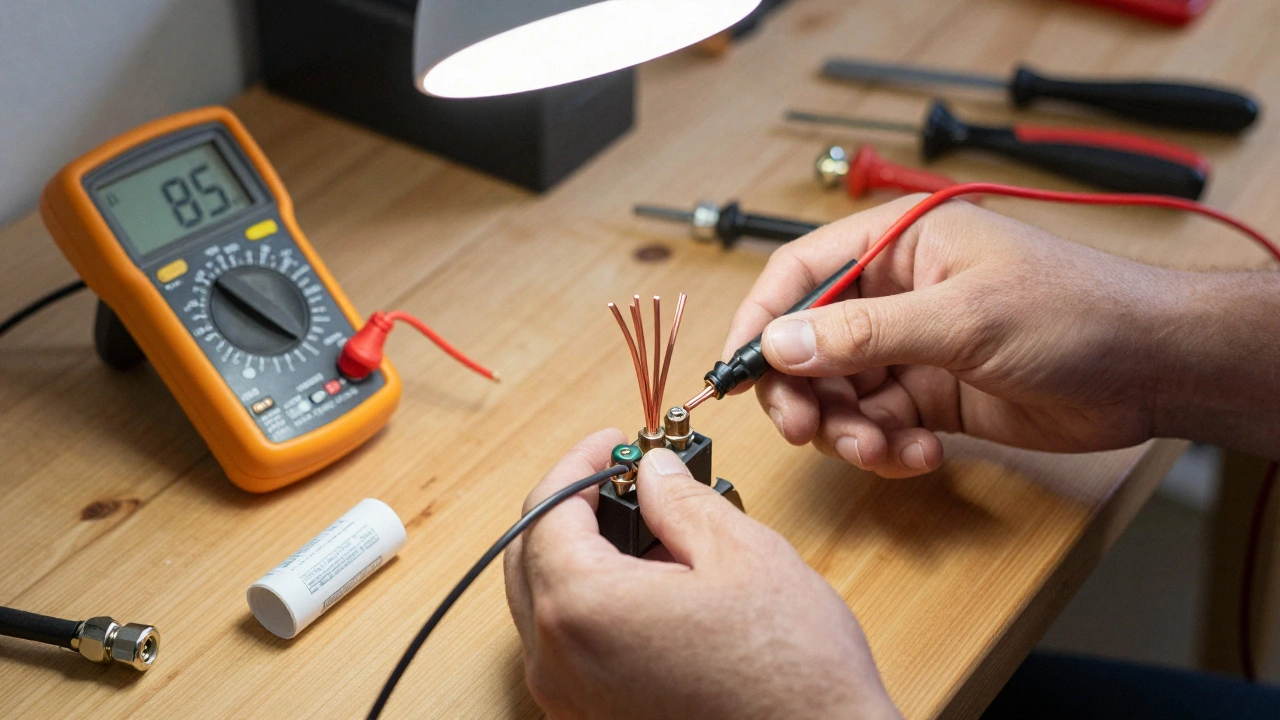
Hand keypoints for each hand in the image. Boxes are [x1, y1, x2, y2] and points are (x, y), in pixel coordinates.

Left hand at [504, 429, 899, 719]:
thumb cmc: (792, 673)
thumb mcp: (743, 555)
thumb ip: (682, 500)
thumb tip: (655, 471)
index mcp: (583, 608)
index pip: (545, 511)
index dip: (579, 463)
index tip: (614, 442)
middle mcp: (558, 663)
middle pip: (531, 557)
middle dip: (573, 506)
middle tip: (625, 477)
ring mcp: (570, 702)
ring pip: (547, 604)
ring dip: (583, 555)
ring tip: (652, 530)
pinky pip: (571, 648)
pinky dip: (595, 605)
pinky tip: (654, 587)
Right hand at [726, 196, 1181, 476]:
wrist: (1154, 368)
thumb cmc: (1075, 311)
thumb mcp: (964, 318)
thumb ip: (865, 333)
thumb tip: (779, 344)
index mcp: (897, 245)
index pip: (799, 274)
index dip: (760, 320)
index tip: (736, 369)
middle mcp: (894, 293)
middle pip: (808, 343)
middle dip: (804, 392)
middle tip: (806, 430)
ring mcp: (912, 346)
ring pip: (840, 393)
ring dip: (849, 430)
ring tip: (881, 449)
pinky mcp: (931, 395)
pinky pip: (879, 424)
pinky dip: (886, 447)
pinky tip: (920, 453)